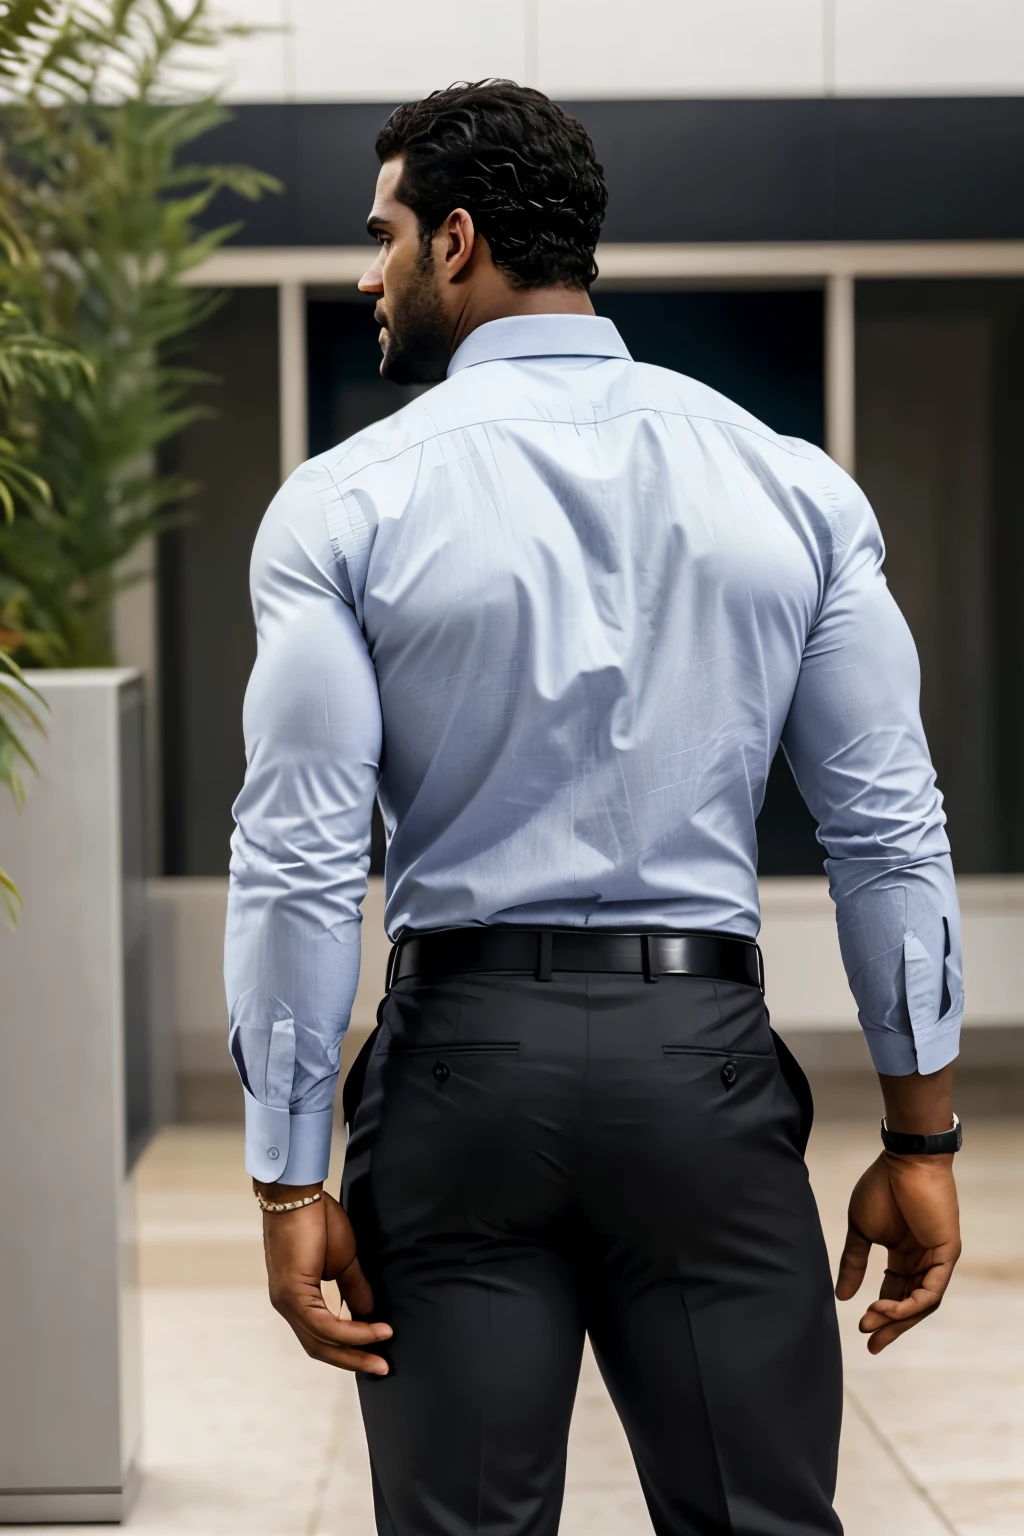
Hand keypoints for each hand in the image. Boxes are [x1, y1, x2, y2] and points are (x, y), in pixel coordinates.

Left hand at [258, 1184, 391, 1372]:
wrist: (297, 1196)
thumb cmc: (317, 1220)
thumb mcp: (342, 1260)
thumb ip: (354, 1287)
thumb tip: (369, 1313)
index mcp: (296, 1297)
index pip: (321, 1334)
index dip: (349, 1347)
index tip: (377, 1350)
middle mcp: (287, 1305)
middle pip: (320, 1347)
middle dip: (353, 1360)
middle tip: (382, 1367)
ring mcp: (287, 1302)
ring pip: (322, 1341)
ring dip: (356, 1349)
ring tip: (384, 1348)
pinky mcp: (293, 1294)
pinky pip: (324, 1325)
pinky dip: (351, 1331)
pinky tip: (373, 1330)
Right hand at [835, 1151, 960, 1352]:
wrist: (904, 1162)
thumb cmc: (882, 1188)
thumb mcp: (861, 1230)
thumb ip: (854, 1262)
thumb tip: (842, 1296)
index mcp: (903, 1254)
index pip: (895, 1293)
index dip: (879, 1313)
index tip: (860, 1329)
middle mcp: (922, 1261)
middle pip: (910, 1305)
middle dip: (890, 1326)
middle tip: (871, 1344)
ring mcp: (936, 1259)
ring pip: (921, 1303)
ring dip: (897, 1318)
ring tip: (872, 1322)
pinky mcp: (946, 1255)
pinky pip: (931, 1291)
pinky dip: (911, 1304)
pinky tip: (888, 1308)